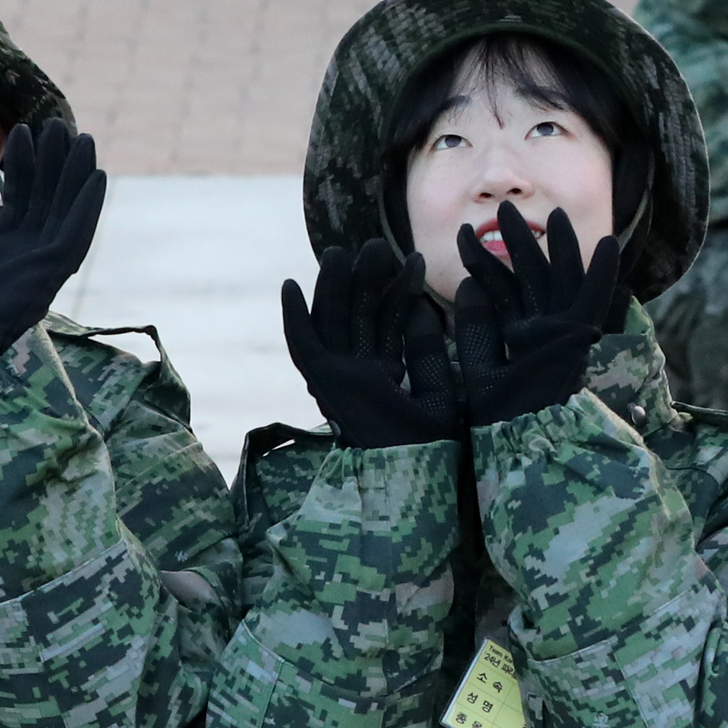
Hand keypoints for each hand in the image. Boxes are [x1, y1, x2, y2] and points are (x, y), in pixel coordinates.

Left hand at [0, 120, 106, 371]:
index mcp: (6, 257)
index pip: (20, 204)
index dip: (23, 169)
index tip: (22, 133)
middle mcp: (30, 259)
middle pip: (48, 201)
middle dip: (54, 163)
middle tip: (58, 124)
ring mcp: (43, 267)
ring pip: (66, 212)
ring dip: (76, 176)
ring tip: (82, 137)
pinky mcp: (49, 275)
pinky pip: (75, 235)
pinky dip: (87, 206)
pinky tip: (97, 176)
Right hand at [279, 242, 460, 445]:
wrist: (413, 483)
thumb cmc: (432, 449)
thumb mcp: (438, 391)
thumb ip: (427, 352)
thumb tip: (425, 310)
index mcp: (389, 376)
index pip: (391, 323)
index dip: (398, 291)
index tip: (413, 261)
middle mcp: (361, 375)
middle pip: (358, 315)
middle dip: (365, 279)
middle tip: (375, 244)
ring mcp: (340, 379)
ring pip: (332, 322)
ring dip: (333, 286)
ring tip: (341, 251)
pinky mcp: (324, 384)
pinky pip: (303, 347)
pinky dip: (293, 318)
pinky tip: (289, 285)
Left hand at [447, 203, 625, 426]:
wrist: (524, 445)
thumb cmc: (499, 418)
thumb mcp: (477, 367)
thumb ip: (475, 329)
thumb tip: (467, 287)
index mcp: (516, 337)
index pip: (501, 290)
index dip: (485, 262)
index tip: (465, 235)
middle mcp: (541, 331)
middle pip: (531, 276)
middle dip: (522, 242)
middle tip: (505, 209)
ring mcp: (562, 334)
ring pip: (560, 280)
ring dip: (560, 247)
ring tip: (556, 214)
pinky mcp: (578, 338)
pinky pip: (594, 302)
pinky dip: (603, 274)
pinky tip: (609, 244)